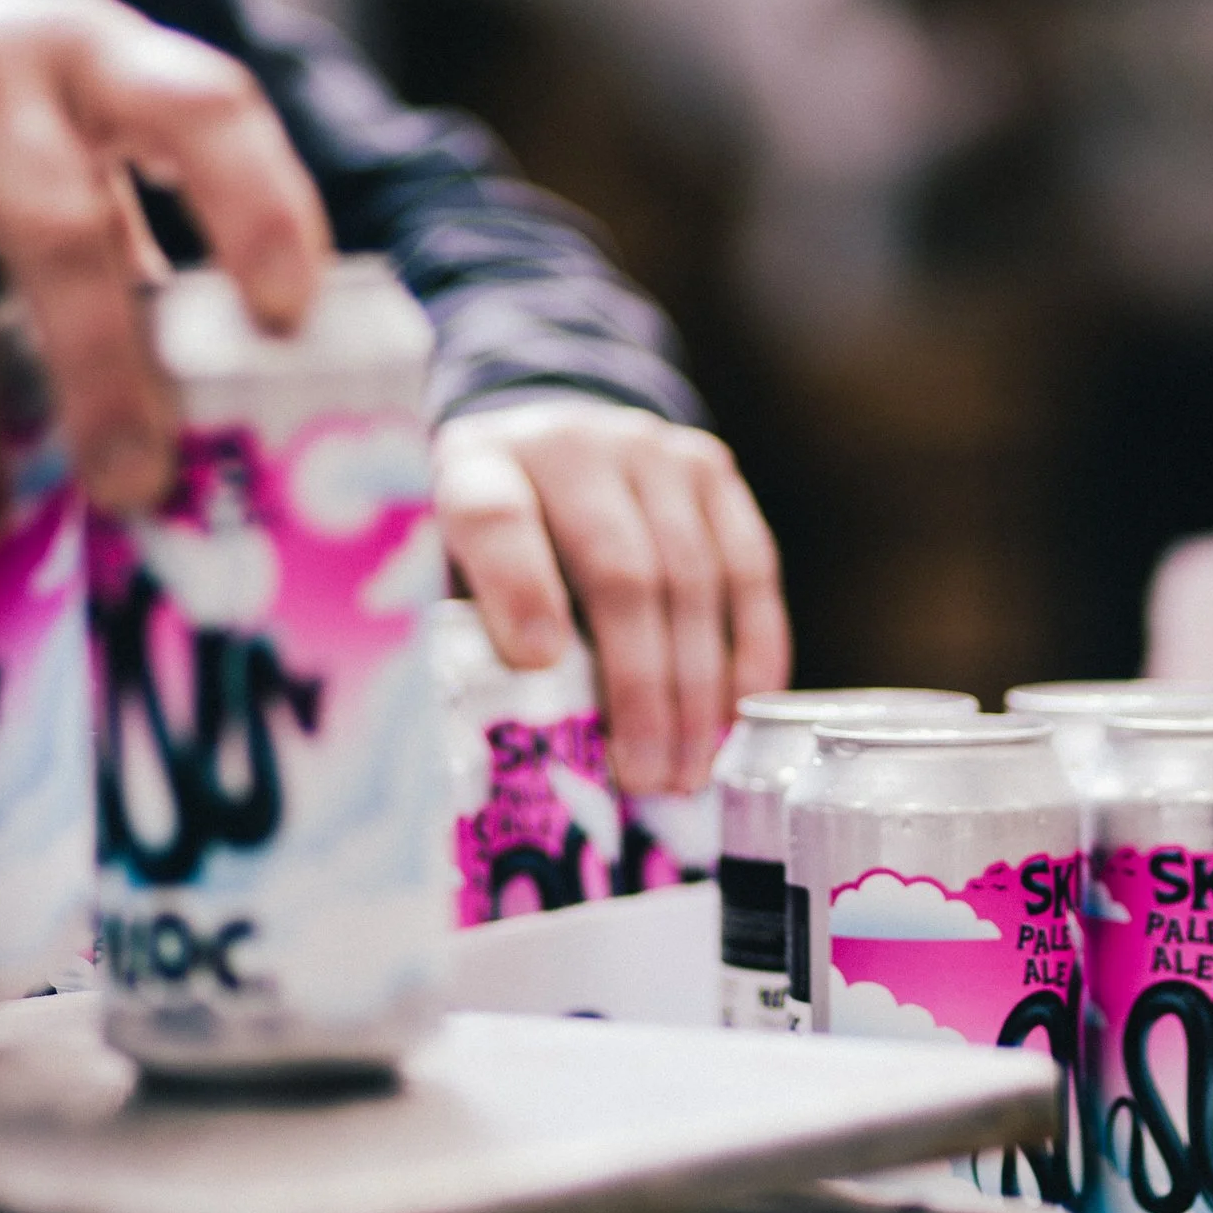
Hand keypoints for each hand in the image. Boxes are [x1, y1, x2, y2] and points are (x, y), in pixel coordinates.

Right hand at [0, 0, 328, 546]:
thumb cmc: (1, 113)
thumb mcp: (76, 131)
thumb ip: (134, 237)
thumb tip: (230, 405)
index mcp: (103, 59)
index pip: (206, 115)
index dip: (257, 210)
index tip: (287, 318)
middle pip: (57, 232)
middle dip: (97, 368)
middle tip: (132, 486)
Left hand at [433, 400, 789, 793]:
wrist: (553, 436)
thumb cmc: (502, 541)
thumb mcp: (461, 574)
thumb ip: (483, 641)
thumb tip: (534, 754)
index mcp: (481, 467)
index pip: (498, 520)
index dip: (521, 592)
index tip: (538, 667)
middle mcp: (573, 445)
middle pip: (619, 570)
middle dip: (638, 687)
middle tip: (648, 776)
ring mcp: (653, 452)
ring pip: (692, 577)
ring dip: (698, 687)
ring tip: (691, 769)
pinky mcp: (712, 470)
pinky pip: (750, 568)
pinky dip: (751, 648)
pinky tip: (739, 713)